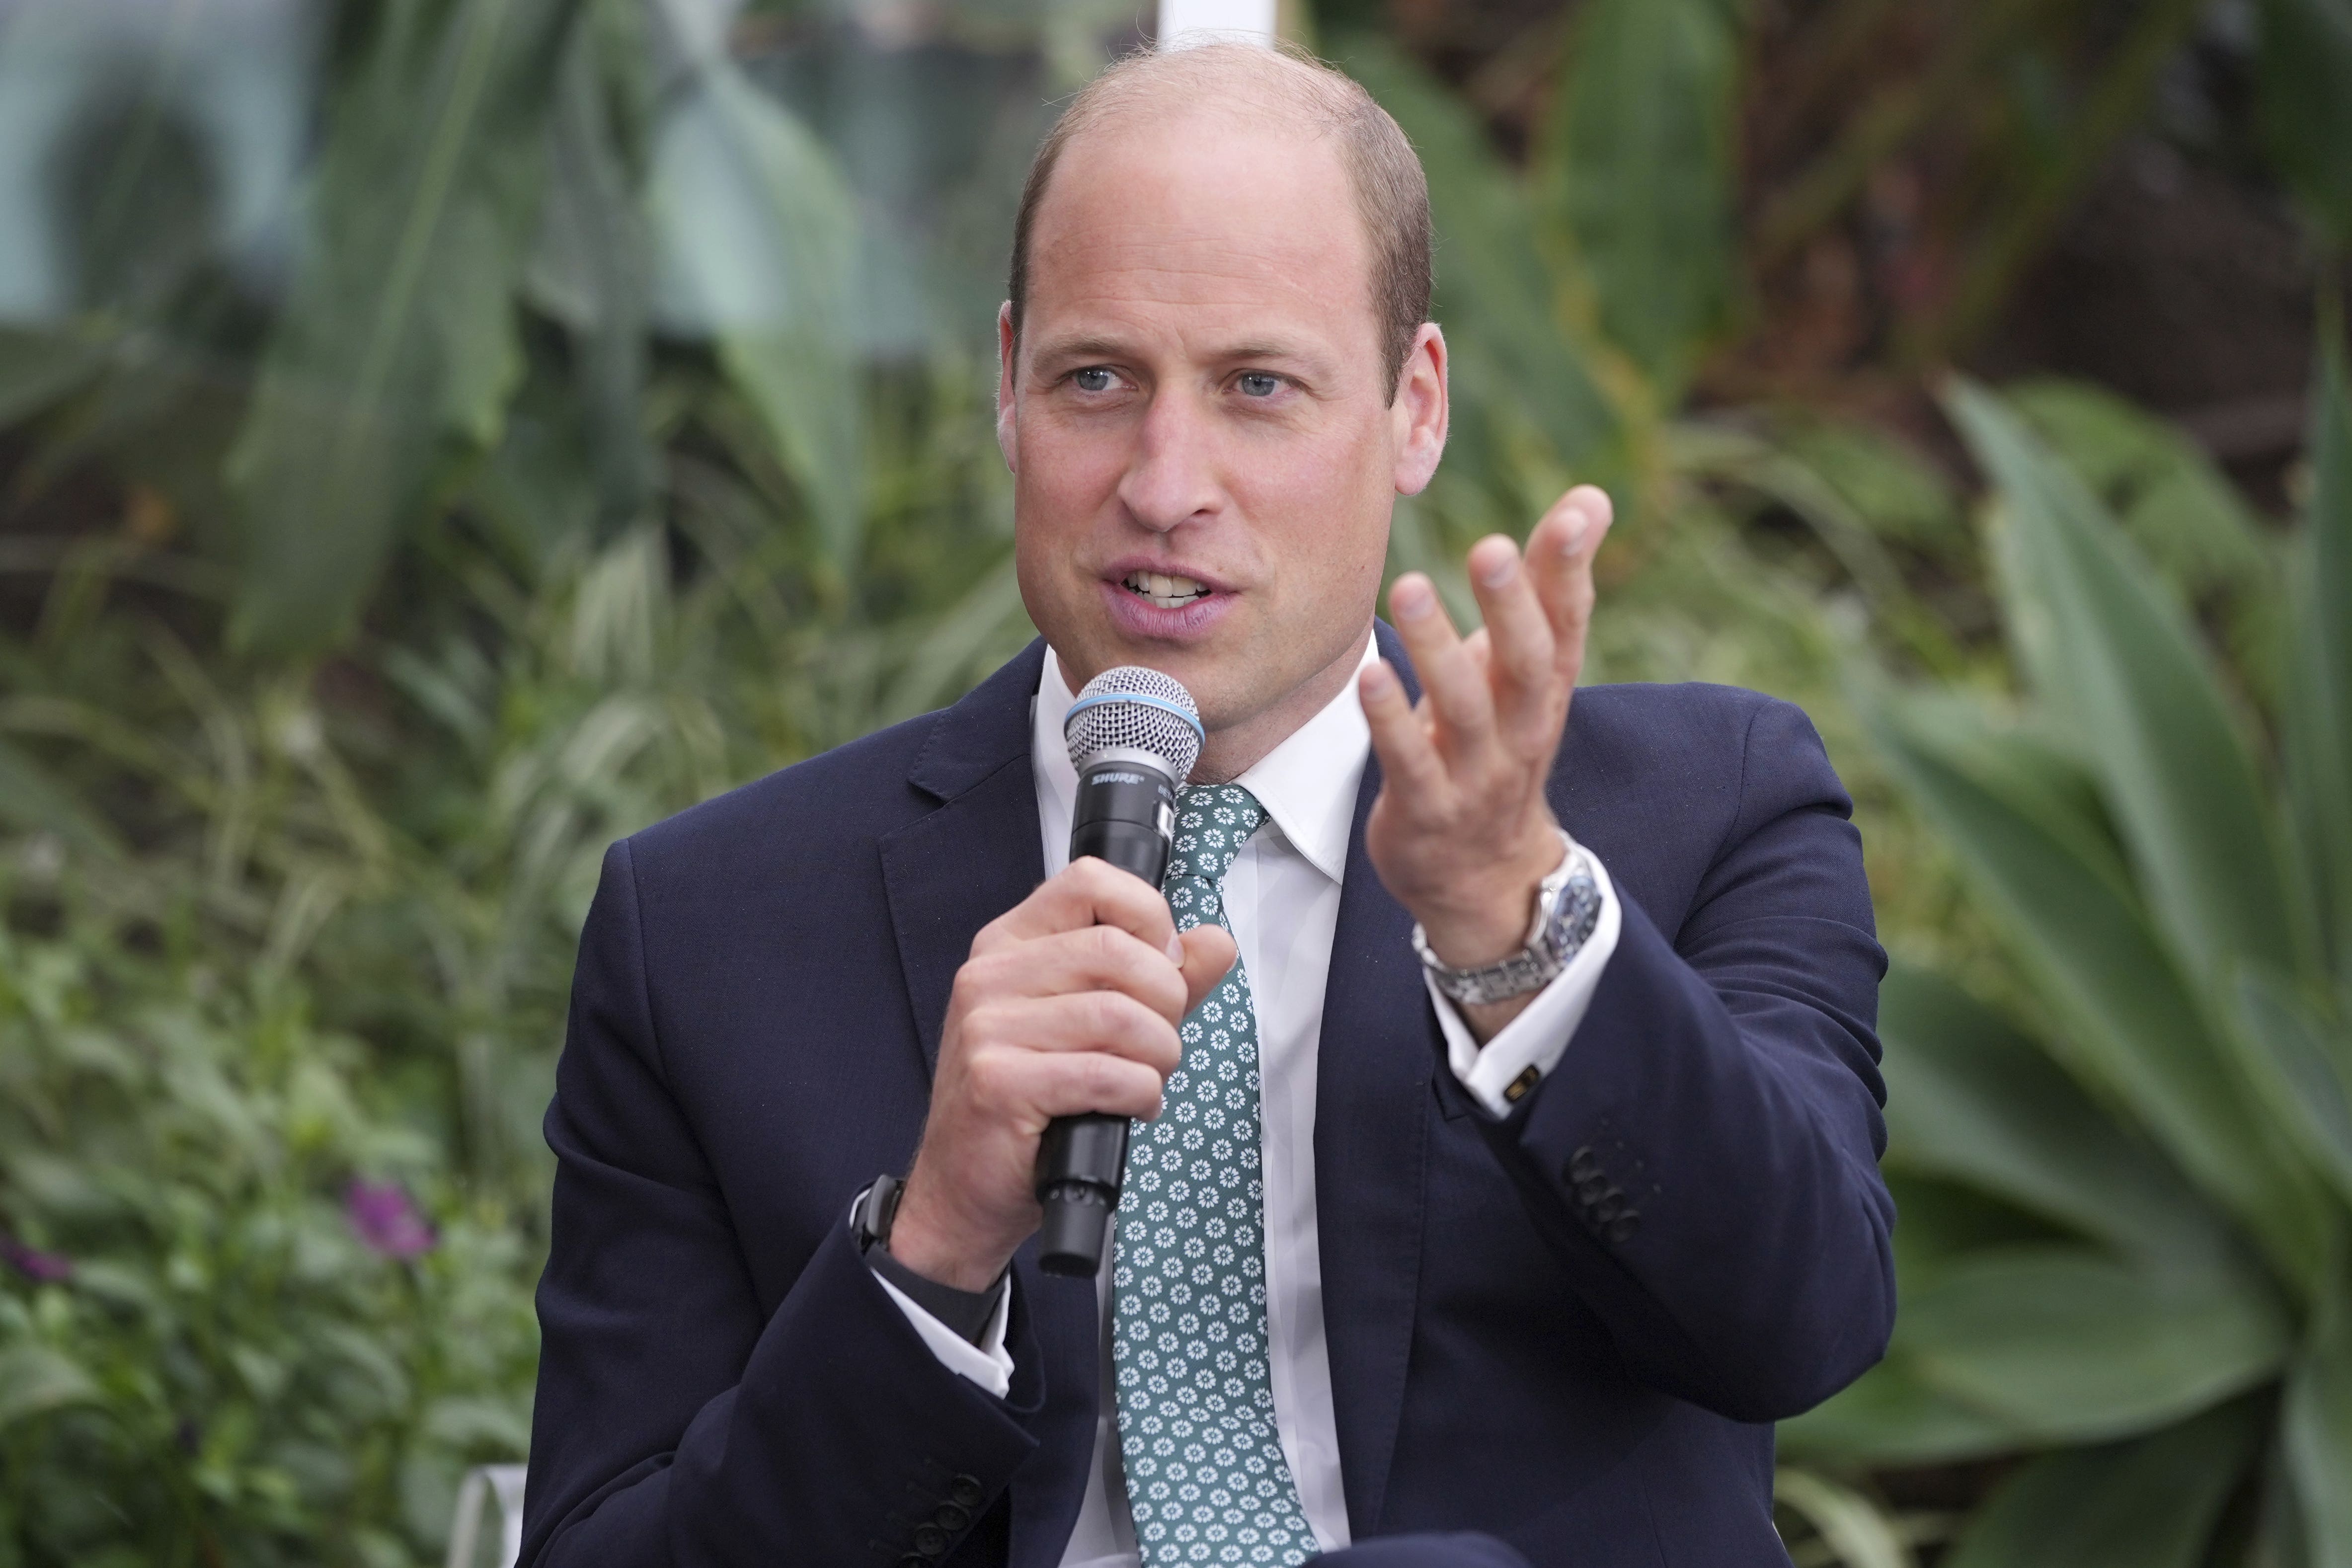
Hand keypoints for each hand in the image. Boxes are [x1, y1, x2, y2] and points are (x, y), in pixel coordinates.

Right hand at [889, 857, 1236, 1290]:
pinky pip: (1106, 1073)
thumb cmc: (1031, 1105)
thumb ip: (1159, 980)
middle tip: (1159, 1042)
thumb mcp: (1097, 1026)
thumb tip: (1216, 942)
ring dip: (1159, 1056)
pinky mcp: (998, 1082)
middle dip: (1167, 1002)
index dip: (1149, 917)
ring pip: (1120, 1015)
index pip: (1090, 881)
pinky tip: (1129, 1106)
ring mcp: (987, 1027)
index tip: (1163, 966)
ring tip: (1146, 1079)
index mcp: (1010, 944)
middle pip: (1117, 949)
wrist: (963, 1189)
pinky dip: (1139, 1094)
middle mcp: (989, 974)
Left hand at [1359, 484, 1613, 1041]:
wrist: (1484, 875)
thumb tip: (1592, 498)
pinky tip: (1370, 674)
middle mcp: (1522, 730)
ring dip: (1437, 648)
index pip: (1569, 623)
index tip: (1576, 511)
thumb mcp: (1530, 670)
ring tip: (1411, 587)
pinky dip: (1392, 719)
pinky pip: (1410, 762)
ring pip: (1464, 709)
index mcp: (1547, 690)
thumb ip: (1550, 586)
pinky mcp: (1427, 809)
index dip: (1572, 569)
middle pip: (1527, 663)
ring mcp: (1476, 775)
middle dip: (1511, 605)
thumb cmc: (1500, 744)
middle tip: (1491, 546)